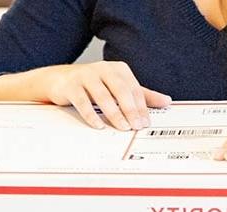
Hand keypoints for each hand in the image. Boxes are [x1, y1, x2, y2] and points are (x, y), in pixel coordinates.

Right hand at [0, 61, 172, 129]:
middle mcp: (103, 69)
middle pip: (120, 90)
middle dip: (130, 110)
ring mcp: (86, 76)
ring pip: (103, 96)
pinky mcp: (71, 86)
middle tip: (136, 126)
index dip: (141, 106)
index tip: (146, 123)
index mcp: (118, 69)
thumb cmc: (93, 85)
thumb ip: (142, 95)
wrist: (60, 80)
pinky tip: (98, 126)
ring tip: (122, 127)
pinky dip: (91, 115)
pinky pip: (82, 101)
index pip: (134, 89)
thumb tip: (166, 102)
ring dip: (113, 113)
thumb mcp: (118, 88)